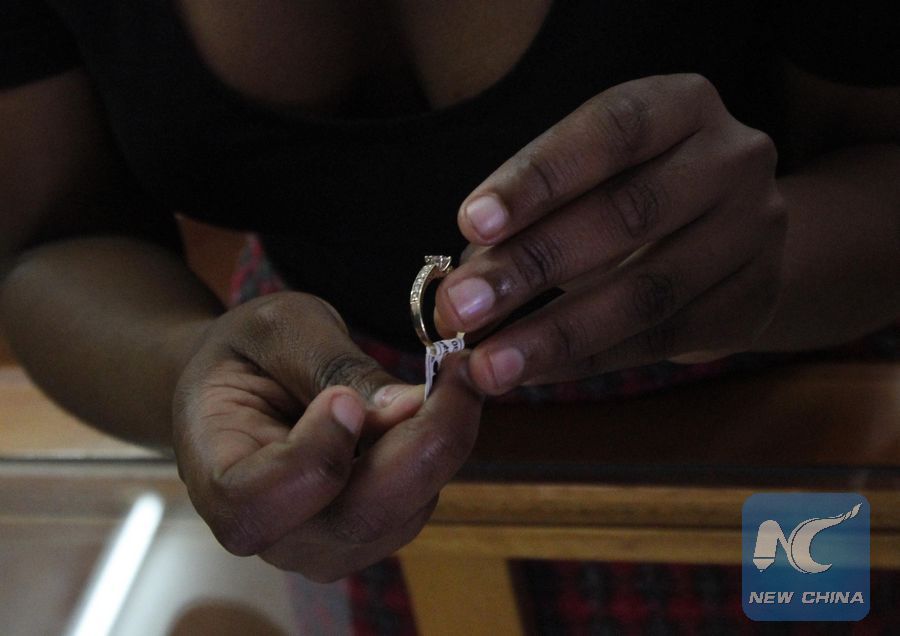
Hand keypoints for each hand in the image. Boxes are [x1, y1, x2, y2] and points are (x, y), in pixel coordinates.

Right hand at [172, 292, 482, 580]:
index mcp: (216, 476)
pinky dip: (441, 453)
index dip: (311, 460)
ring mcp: (322, 543)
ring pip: (399, 516)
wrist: (246, 384)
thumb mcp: (279, 330)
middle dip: (420, 446)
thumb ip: (331, 366)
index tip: (346, 398)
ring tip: (455, 376)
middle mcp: (270, 531)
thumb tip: (406, 407)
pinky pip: (417, 504)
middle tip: (458, 373)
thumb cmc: (249, 353)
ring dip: (441, 445)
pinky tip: (445, 402)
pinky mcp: (368, 533)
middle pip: (354, 520)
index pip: (256, 503)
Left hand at [435, 73, 786, 393]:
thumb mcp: (588, 178)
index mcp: (683, 105)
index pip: (611, 132)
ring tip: (488, 364)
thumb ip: (530, 215)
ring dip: (555, 333)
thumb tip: (460, 283)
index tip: (470, 224)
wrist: (729, 231)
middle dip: (532, 266)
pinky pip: (662, 339)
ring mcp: (755, 231)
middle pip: (628, 214)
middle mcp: (733, 159)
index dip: (538, 178)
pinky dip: (588, 361)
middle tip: (460, 309)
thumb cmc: (632, 190)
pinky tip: (532, 373)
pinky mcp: (755, 299)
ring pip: (648, 292)